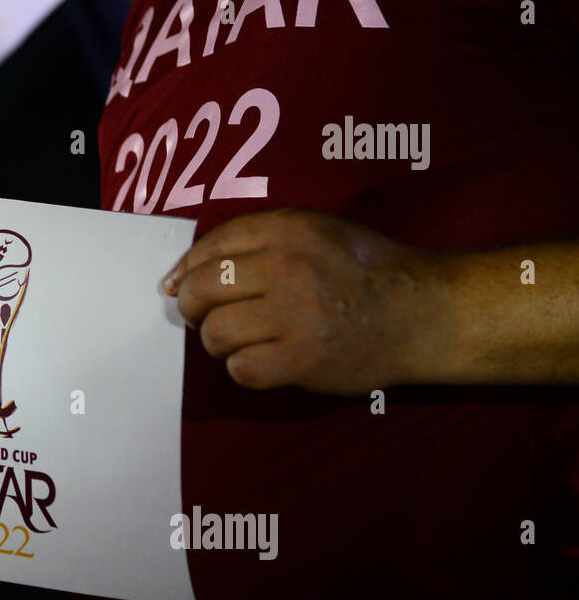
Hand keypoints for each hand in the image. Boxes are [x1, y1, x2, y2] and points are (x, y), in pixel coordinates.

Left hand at [161, 209, 439, 393]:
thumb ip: (253, 243)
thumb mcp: (316, 233)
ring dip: (220, 342)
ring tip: (244, 340)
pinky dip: (244, 369)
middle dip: (193, 308)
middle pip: (202, 289)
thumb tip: (177, 278)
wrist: (423, 314)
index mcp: (289, 230)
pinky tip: (264, 361)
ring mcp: (296, 314)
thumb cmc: (363, 273)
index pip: (210, 246)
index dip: (186, 270)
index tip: (178, 286)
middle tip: (206, 318)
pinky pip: (242, 369)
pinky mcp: (304, 358)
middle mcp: (288, 267)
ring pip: (216, 332)